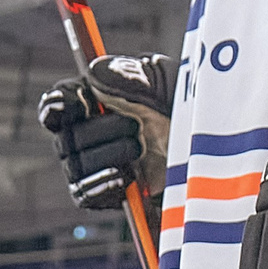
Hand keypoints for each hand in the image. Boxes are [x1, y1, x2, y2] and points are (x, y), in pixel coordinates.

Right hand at [39, 53, 171, 209]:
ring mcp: (95, 165)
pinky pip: (85, 194)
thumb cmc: (184, 112)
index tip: (77, 103)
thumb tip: (94, 74)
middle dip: (98, 130)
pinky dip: (103, 185)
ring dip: (107, 156)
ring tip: (140, 150)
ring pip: (75, 166)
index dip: (58, 103)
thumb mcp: (165, 84)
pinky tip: (125, 177)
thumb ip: (130, 74)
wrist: (208, 155)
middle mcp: (89, 132)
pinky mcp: (105, 194)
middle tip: (134, 127)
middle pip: (66, 135)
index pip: (59, 102)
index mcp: (96, 100)